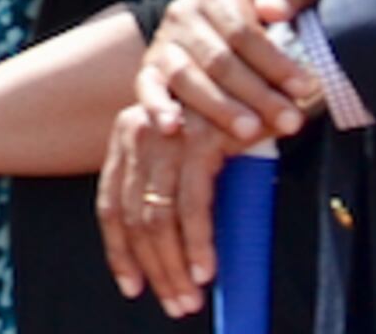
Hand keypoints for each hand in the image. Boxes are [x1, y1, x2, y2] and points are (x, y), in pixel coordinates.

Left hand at [98, 96, 238, 317]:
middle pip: (133, 217)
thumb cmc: (230, 115)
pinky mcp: (197, 141)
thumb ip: (173, 184)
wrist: (264, 73)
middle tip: (175, 303)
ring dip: (174, 266)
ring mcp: (166, 137)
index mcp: (128, 136)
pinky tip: (205, 270)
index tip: (132, 285)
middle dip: (153, 268)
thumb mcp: (189, 148)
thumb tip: (174, 247)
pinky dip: (198, 244)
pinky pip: (192, 206)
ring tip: (190, 297)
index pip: (111, 204)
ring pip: (158, 217)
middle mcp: (137, 134)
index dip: (119, 251)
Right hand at [137, 0, 325, 146]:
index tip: (304, 88)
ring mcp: (164, 41)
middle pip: (217, 59)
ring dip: (219, 108)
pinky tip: (171, 127)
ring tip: (250, 132)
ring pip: (185, 77)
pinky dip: (157, 107)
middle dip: (257, 95)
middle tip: (289, 121)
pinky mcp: (150, 69)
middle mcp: (182, 11)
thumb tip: (273, 10)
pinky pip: (147, 88)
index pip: (243, 31)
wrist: (238, 24)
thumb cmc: (274, 9)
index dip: (275, 62)